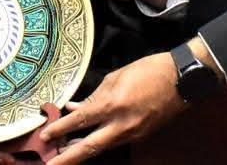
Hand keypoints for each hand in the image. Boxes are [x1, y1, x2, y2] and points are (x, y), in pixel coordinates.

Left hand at [39, 54, 184, 163]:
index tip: (44, 136)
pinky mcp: (141, 137)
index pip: (79, 122)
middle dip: (67, 159)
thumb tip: (74, 107)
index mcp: (111, 105)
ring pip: (102, 148)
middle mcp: (120, 125)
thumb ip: (94, 95)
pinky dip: (100, 142)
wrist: (181, 80)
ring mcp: (132, 135)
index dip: (60, 129)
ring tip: (64, 155)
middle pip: (89, 148)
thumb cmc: (147, 71)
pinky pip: (115, 142)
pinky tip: (89, 142)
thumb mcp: (115, 77)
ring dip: (82, 152)